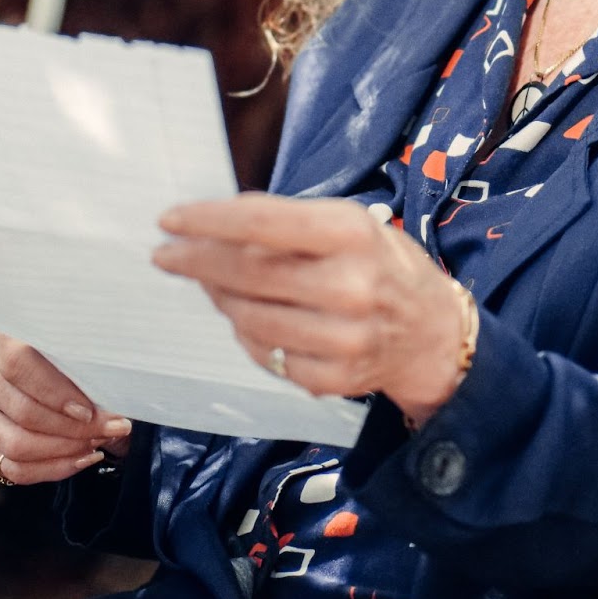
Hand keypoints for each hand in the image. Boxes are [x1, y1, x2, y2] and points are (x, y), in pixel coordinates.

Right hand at [0, 326, 133, 485]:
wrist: (62, 359)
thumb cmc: (80, 344)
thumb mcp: (87, 339)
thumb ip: (92, 361)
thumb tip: (110, 403)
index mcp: (0, 328)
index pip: (18, 363)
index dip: (55, 392)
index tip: (89, 409)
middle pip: (21, 411)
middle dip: (73, 429)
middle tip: (111, 428)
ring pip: (14, 445)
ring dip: (65, 450)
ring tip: (98, 441)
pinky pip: (9, 467)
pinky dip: (51, 468)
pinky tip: (80, 457)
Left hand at [153, 193, 469, 424]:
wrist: (431, 333)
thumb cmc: (381, 264)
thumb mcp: (348, 225)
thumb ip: (289, 221)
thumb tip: (218, 219)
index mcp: (352, 234)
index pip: (262, 224)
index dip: (208, 221)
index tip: (169, 219)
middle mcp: (349, 286)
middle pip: (247, 273)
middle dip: (196, 261)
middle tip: (166, 255)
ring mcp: (341, 338)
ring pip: (248, 317)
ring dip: (219, 298)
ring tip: (211, 284)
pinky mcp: (331, 379)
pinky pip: (265, 354)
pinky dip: (247, 333)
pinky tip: (250, 317)